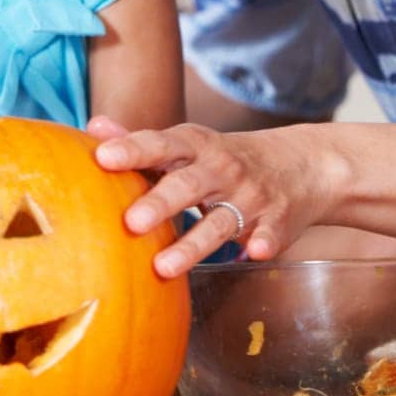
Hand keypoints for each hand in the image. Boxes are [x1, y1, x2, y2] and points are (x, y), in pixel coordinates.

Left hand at [87, 115, 328, 277]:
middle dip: (160, 202)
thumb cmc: (225, 159)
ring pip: (220, 221)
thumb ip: (141, 142)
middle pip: (188, 185)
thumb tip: (92, 128)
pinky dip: (264, 242)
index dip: (132, 150)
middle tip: (131, 222)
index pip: (160, 145)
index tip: (103, 157)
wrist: (302, 164)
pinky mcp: (277, 222)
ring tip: (163, 266)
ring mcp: (251, 197)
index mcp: (196, 147)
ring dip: (193, 243)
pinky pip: (270, 234)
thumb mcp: (188, 144)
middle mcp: (222, 169)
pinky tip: (254, 252)